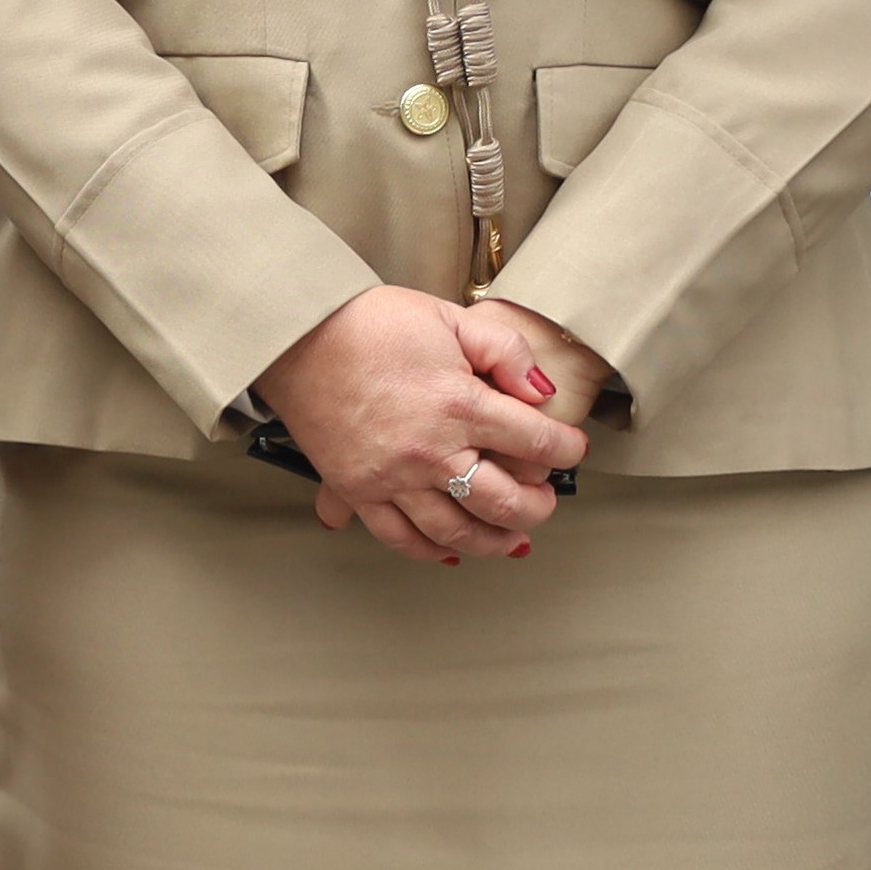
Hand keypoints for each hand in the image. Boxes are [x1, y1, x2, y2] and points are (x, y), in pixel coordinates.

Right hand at [253, 285, 590, 565]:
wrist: (299, 336)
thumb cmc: (369, 324)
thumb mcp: (450, 318)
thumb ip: (505, 351)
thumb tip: (540, 389)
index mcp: (458, 405)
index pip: (536, 441)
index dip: (566, 449)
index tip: (571, 449)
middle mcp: (429, 451)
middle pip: (504, 503)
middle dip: (537, 507)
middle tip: (545, 500)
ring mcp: (391, 478)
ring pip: (456, 532)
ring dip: (494, 542)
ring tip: (513, 539)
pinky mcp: (358, 491)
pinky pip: (399, 538)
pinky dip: (429, 551)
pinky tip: (449, 550)